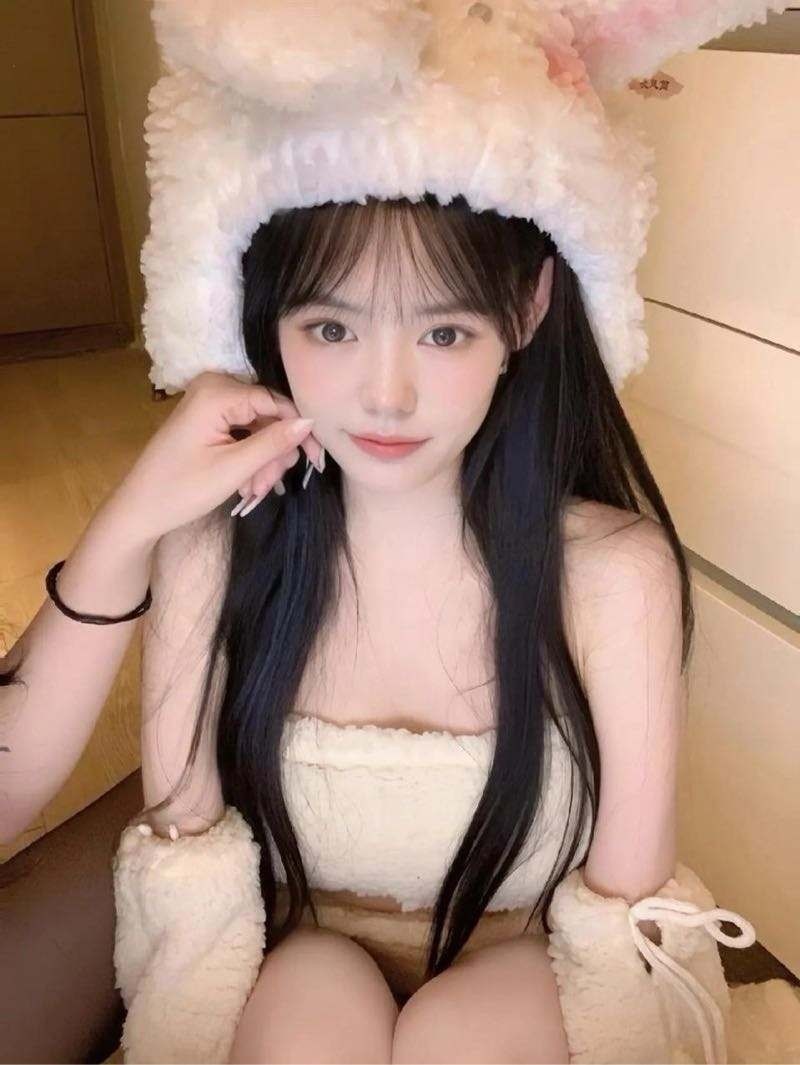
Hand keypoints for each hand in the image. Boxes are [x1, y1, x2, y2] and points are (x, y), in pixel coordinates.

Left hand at [109, 371, 322, 541]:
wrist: (139, 509)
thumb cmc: (180, 490)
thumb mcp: (233, 468)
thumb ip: (273, 442)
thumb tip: (309, 422)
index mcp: (216, 392)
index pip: (275, 401)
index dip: (298, 430)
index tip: (316, 460)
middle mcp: (213, 387)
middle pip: (267, 414)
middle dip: (274, 453)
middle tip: (268, 486)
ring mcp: (208, 402)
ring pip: (257, 426)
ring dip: (263, 460)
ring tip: (254, 490)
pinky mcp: (207, 417)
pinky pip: (243, 431)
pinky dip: (250, 457)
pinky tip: (247, 483)